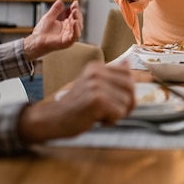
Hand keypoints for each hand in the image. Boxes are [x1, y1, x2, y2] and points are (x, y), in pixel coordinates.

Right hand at [18, 60, 135, 141]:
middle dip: (127, 103)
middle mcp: (96, 72)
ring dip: (117, 114)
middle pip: (130, 87)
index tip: (118, 100)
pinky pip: (119, 112)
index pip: (128, 74)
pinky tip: (97, 119)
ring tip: (100, 114)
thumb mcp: (93, 86)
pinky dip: (111, 120)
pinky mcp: (96, 100)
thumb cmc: (76, 105)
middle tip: (113, 112)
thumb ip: (111, 76)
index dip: (129, 91)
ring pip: (126, 102)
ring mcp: (95, 85)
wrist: (53, 119)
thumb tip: (127, 63)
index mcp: (96, 67)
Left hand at [23, 0, 82, 60]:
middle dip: (77, 13)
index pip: (74, 15)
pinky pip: (75, 36)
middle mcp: (69, 30)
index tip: (75, 2)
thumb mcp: (49, 17)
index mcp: (66, 24)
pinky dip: (76, 29)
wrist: (36, 40)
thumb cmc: (42, 31)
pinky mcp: (67, 42)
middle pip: (78, 20)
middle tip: (75, 7)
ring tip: (75, 12)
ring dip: (78, 19)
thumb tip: (60, 1)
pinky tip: (75, 22)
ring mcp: (69, 36)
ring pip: (78, 27)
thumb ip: (55, 9)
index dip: (75, 8)